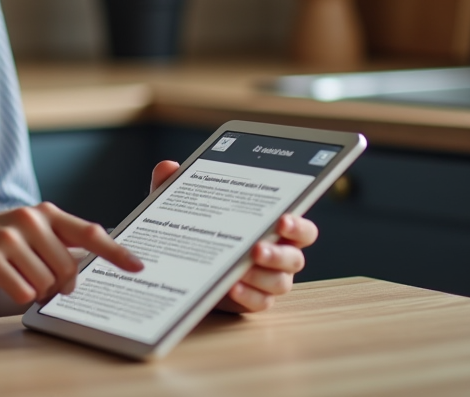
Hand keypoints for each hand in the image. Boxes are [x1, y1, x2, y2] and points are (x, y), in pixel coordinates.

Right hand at [0, 202, 142, 305]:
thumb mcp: (27, 232)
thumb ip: (58, 242)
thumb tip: (91, 263)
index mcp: (45, 213)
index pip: (89, 232)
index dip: (116, 251)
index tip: (138, 266)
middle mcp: (30, 220)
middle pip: (69, 269)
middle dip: (60, 284)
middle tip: (42, 281)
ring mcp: (10, 238)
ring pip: (46, 284)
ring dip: (35, 290)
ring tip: (15, 275)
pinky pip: (23, 292)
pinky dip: (17, 295)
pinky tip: (2, 280)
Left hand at [149, 160, 318, 313]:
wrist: (184, 266)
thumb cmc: (199, 228)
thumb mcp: (184, 206)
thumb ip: (176, 185)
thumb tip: (169, 167)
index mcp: (272, 227)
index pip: (300, 227)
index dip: (297, 224)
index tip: (283, 219)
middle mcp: (278, 254)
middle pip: (295, 257)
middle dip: (279, 254)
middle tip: (256, 249)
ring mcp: (267, 279)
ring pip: (281, 282)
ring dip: (262, 276)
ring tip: (240, 270)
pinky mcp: (253, 299)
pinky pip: (260, 302)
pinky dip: (248, 296)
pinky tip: (231, 287)